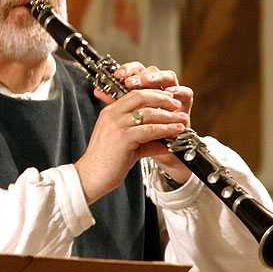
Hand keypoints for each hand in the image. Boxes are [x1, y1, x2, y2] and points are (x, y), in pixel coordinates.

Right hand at [76, 63, 191, 202]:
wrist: (91, 177)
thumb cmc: (105, 163)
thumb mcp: (126, 146)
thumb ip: (144, 140)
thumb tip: (163, 141)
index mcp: (109, 112)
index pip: (133, 94)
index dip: (152, 94)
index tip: (167, 99)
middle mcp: (112, 115)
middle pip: (141, 97)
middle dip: (162, 99)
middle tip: (176, 104)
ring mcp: (117, 125)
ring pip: (148, 113)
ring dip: (168, 115)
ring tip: (181, 119)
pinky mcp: (123, 137)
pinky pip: (149, 129)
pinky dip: (165, 129)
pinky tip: (175, 131)